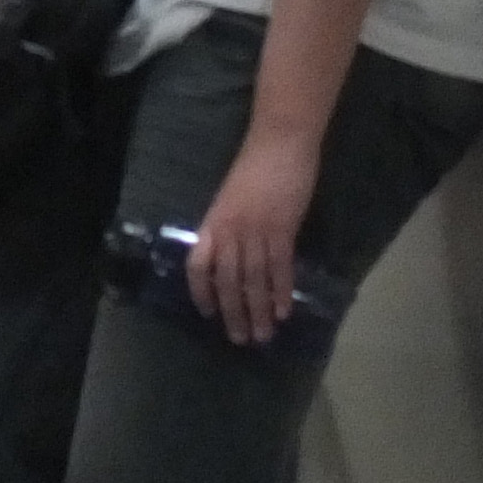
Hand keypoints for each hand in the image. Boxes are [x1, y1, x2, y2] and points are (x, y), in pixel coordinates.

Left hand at [185, 130, 320, 347]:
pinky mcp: (282, 229)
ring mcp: (256, 231)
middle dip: (234, 313)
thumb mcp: (230, 198)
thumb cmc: (254, 166)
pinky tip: (283, 310)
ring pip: (254, 280)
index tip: (209, 313)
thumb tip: (232, 257)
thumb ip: (227, 226)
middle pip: (228, 281)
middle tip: (241, 339)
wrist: (278, 143)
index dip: (202, 292)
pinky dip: (281, 291)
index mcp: (213, 223)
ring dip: (258, 310)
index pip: (199, 265)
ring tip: (264, 335)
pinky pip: (280, 268)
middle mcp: (230, 232)